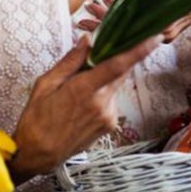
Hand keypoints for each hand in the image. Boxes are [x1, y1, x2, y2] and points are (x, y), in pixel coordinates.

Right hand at [10, 34, 161, 178]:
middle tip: (102, 48)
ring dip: (103, 77)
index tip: (153, 38)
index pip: (117, 66)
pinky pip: (110, 99)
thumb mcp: (46, 83)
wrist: (40, 153)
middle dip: (116, 58)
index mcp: (84, 90)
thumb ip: (70, 61)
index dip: (138, 50)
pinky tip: (81, 100)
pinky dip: (101, 91)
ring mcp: (108, 116)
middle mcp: (102, 103)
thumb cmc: (37, 117)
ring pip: (113, 85)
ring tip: (77, 85)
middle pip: (120, 72)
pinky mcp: (110, 125)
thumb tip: (87, 40)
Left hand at [77, 0, 190, 42]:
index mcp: (162, 17)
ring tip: (89, 12)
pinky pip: (138, 26)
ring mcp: (161, 31)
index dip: (106, 17)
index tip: (90, 11)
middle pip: (125, 30)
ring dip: (109, 22)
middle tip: (82, 17)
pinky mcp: (161, 29)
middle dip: (102, 24)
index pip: (127, 21)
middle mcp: (161, 30)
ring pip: (130, 30)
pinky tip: (108, 8)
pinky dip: (123, 19)